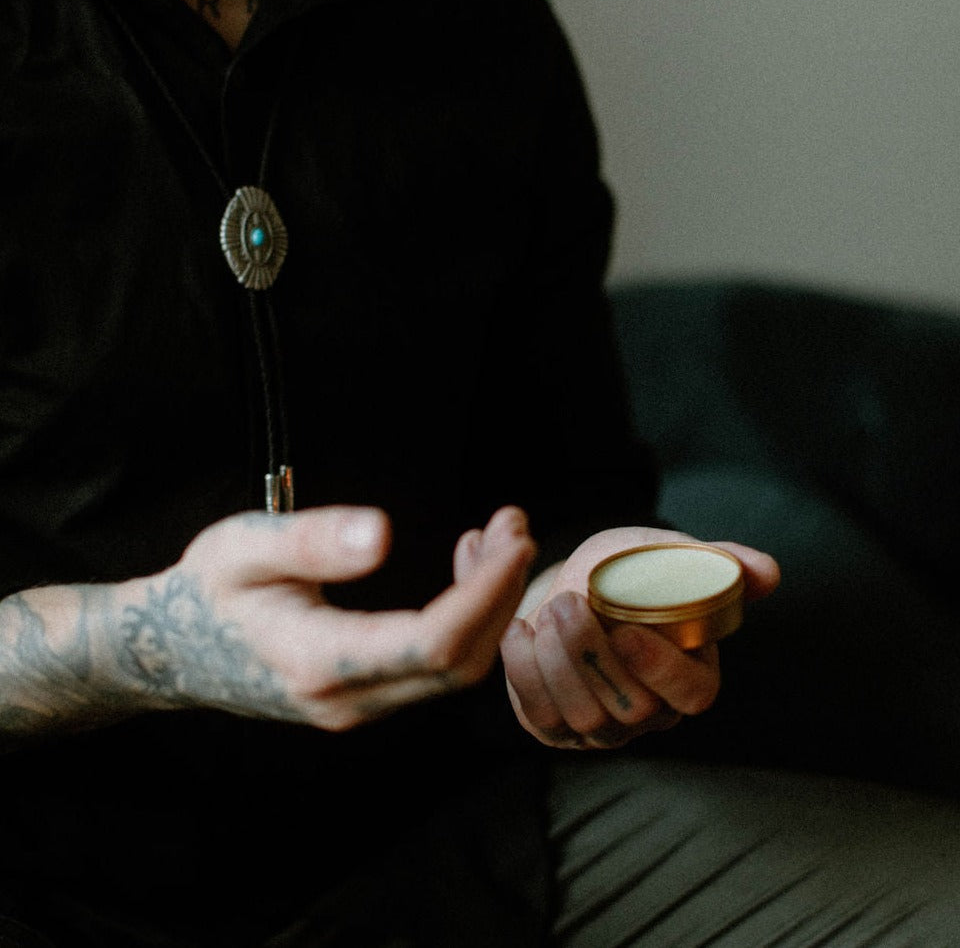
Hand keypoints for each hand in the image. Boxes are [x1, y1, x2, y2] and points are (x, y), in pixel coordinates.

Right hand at [121, 505, 534, 729]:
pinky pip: (435, 669)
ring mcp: (359, 707)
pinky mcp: (365, 698)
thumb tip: (382, 534)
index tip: (513, 538)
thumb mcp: (243, 547)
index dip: (486, 593)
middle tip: (516, 524)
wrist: (170, 650)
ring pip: (455, 670)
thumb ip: (310, 542)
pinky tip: (465, 569)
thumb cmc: (206, 589)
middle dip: (503, 593)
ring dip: (491, 605)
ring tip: (498, 536)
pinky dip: (467, 619)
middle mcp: (348, 700)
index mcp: (319, 662)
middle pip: (460, 663)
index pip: (433, 643)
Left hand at [496, 526, 779, 748]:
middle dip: (594, 657)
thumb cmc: (628, 571)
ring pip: (583, 717)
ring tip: (548, 608)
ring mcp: (600, 726)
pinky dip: (524, 672)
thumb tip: (768, 573)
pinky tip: (520, 629)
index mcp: (689, 676)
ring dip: (559, 662)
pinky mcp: (553, 724)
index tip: (629, 630)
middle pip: (631, 709)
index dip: (664, 670)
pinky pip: (539, 715)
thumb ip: (718, 563)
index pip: (693, 695)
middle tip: (569, 602)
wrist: (572, 583)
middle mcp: (648, 713)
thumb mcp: (670, 555)